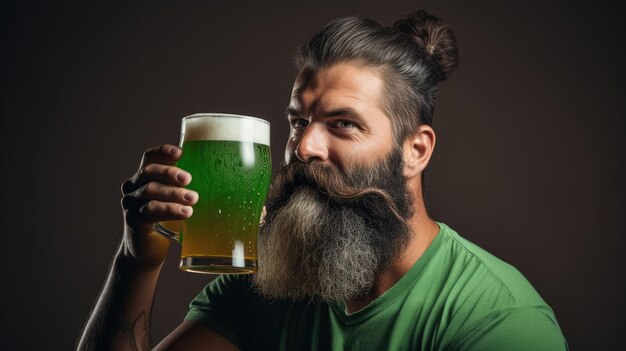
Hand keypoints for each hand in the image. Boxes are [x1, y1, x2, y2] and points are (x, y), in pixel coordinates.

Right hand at [120, 144, 198, 268]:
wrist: (146, 250)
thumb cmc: (166, 221)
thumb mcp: (175, 200)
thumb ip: (185, 188)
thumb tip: (220, 179)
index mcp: (144, 177)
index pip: (150, 157)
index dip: (163, 151)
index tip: (180, 153)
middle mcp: (133, 186)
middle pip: (149, 171)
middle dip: (170, 173)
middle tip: (189, 179)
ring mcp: (130, 203)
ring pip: (150, 191)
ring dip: (173, 194)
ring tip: (193, 199)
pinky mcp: (132, 220)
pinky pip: (149, 211)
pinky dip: (169, 210)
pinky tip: (184, 213)